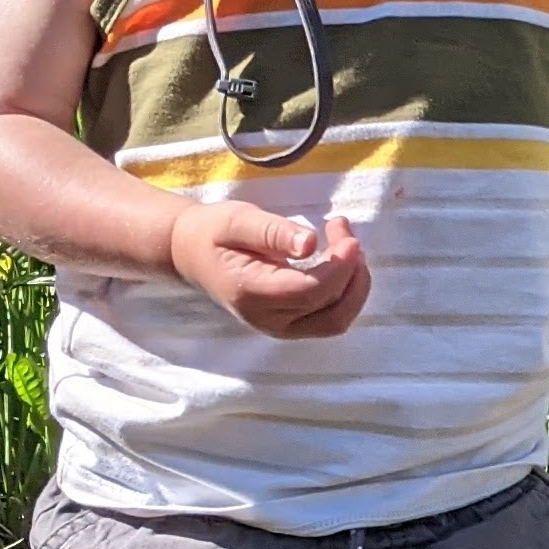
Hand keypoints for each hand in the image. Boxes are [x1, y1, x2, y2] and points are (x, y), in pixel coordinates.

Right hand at [168, 199, 370, 338]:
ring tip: (345, 243)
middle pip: (331, 311)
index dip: (339, 267)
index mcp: (251, 293)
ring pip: (337, 320)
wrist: (193, 254)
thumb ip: (273, 232)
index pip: (311, 292)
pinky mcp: (291, 325)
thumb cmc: (215, 232)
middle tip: (345, 232)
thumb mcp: (238, 220)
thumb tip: (310, 243)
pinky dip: (346, 290)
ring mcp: (280, 328)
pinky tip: (339, 260)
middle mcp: (268, 320)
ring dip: (354, 283)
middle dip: (351, 273)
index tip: (348, 236)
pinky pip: (330, 317)